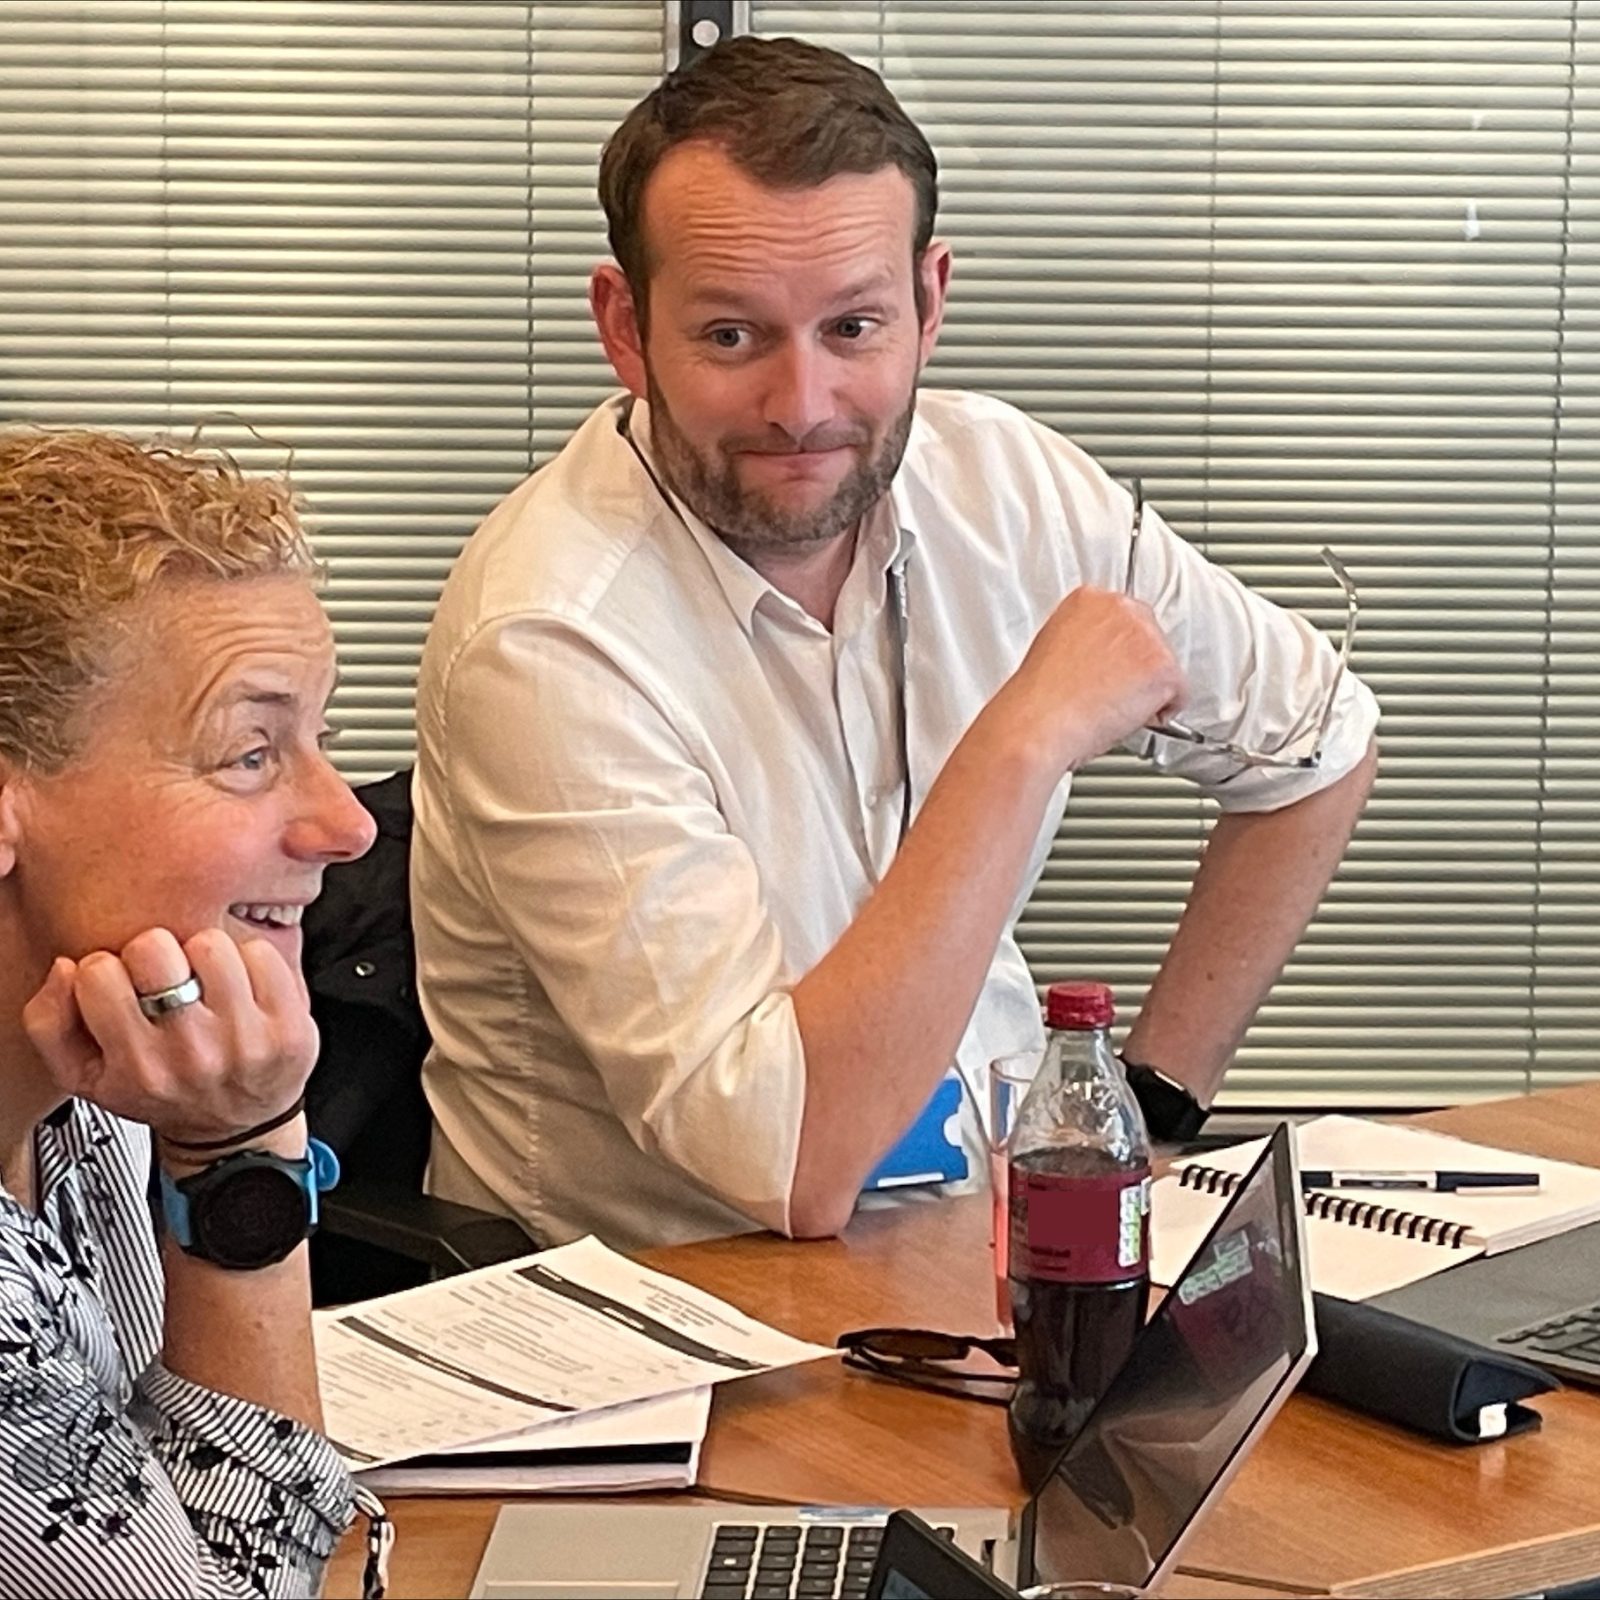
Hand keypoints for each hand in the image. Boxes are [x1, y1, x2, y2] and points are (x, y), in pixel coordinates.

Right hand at [21, 927, 318, 1148]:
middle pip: (154, 949)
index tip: (122, 986)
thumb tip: (68, 968)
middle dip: (154, 954)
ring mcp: (245, 1040)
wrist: (238, 1132)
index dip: (106, 969)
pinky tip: (242, 988)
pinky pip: (262, 954)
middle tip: (166, 978)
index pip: (98, 974)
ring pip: (211, 944)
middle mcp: (191, 1054)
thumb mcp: (86, 1078)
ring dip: (204, 955)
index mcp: (136, 1065)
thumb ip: (52, 1023)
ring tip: (205, 982)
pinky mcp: (289, 1027)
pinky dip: (250, 960)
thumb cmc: (164, 1093)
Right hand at [999, 586, 1186, 772]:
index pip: (1125, 619)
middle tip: (1113, 695)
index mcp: (1088, 599)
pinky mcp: (1163, 666)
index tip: (1110, 670)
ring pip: (1166, 667)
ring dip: (1148, 692)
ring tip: (1112, 709)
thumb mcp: (1053, 648)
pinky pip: (1179, 695)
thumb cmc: (1039, 699)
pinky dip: (1159, 714)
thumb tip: (1107, 659)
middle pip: (1152, 639)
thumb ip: (1088, 642)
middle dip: (1138, 669)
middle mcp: (1120, 608)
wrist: (1039, 721)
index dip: (1120, 653)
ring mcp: (1145, 635)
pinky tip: (1126, 717)